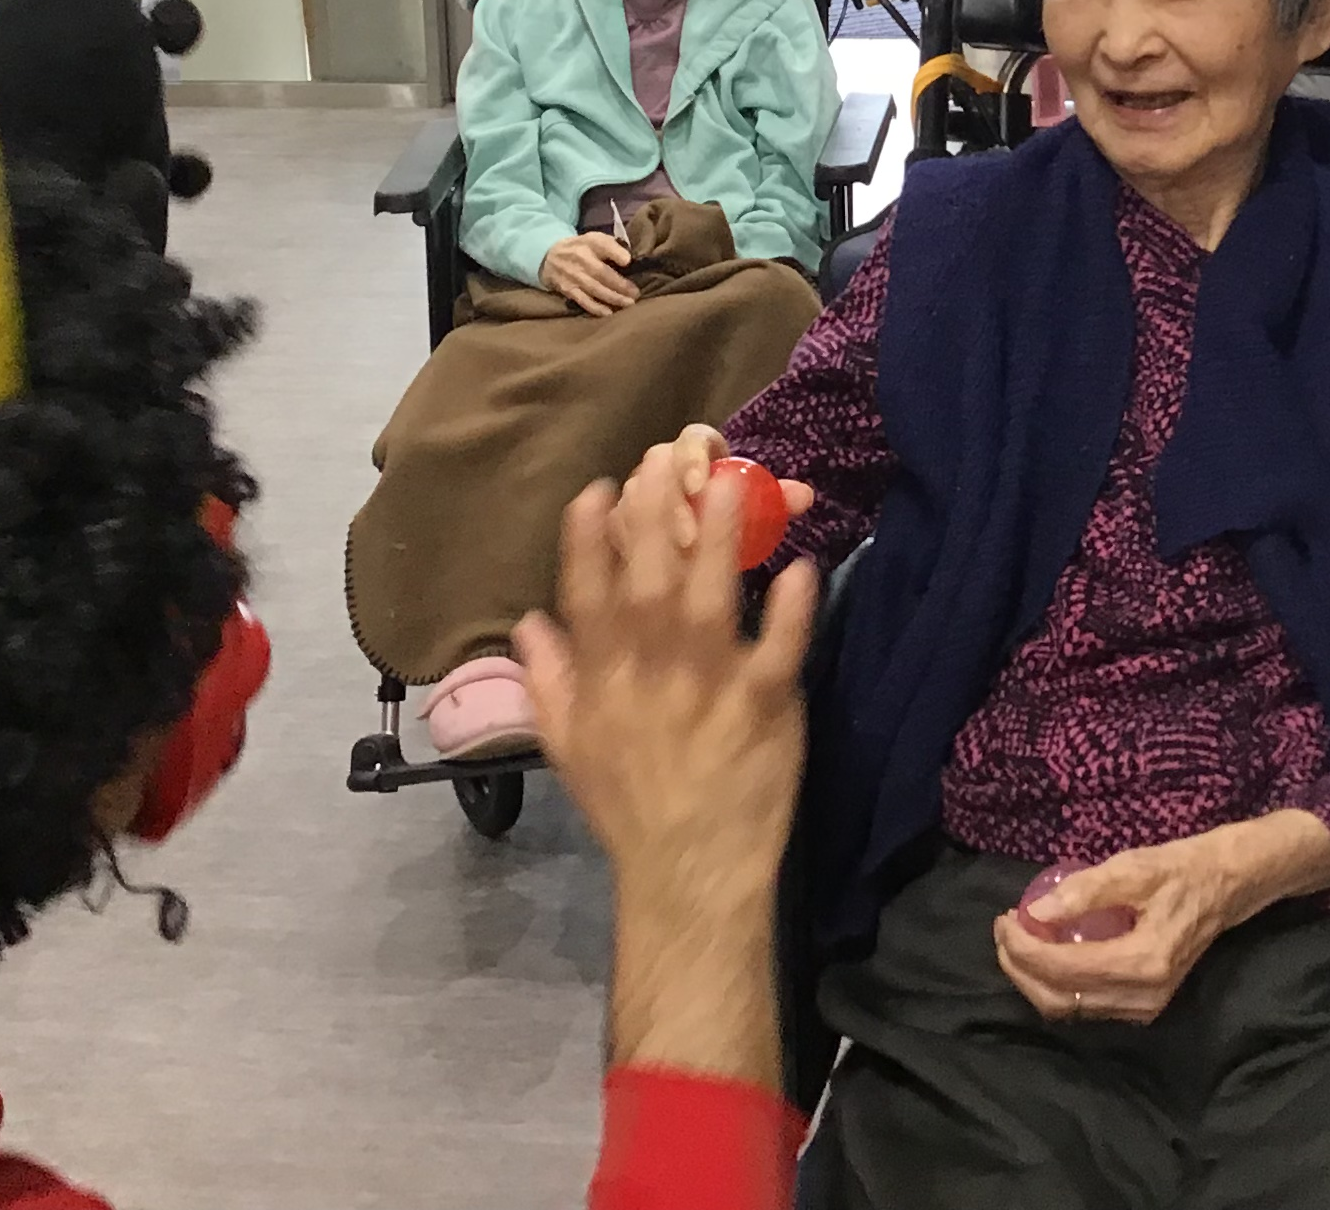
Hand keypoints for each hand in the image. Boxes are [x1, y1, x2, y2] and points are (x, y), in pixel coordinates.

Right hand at [517, 442, 818, 940]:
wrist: (690, 873)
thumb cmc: (630, 809)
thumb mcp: (569, 748)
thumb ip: (549, 681)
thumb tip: (528, 624)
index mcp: (601, 678)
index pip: (585, 594)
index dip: (587, 538)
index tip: (597, 488)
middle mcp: (649, 671)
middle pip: (647, 576)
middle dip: (654, 514)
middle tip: (666, 456)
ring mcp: (709, 685)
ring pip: (710, 597)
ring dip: (720, 538)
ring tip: (732, 483)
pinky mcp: (764, 704)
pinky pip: (779, 647)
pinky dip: (790, 609)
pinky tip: (801, 568)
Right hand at [539, 230, 639, 314]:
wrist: (550, 256)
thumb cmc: (582, 248)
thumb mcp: (596, 239)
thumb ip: (613, 246)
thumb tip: (630, 260)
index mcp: (590, 242)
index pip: (603, 245)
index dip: (616, 253)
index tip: (628, 261)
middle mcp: (581, 258)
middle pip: (602, 273)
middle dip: (621, 285)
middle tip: (636, 293)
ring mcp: (573, 275)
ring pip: (595, 289)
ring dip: (613, 298)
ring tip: (628, 304)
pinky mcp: (568, 289)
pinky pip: (583, 300)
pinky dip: (596, 308)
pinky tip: (609, 313)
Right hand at [626, 423, 817, 559]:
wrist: (699, 553)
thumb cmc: (729, 518)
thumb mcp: (755, 510)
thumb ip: (777, 501)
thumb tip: (804, 497)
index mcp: (700, 450)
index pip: (692, 438)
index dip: (692, 457)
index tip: (700, 485)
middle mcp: (664, 467)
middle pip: (654, 467)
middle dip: (670, 501)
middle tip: (689, 538)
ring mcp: (637, 497)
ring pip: (631, 500)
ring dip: (650, 527)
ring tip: (674, 562)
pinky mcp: (620, 529)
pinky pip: (616, 532)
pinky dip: (631, 549)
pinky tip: (649, 572)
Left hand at [991, 811, 1329, 1025]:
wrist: (1226, 887)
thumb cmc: (1181, 870)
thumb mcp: (1135, 867)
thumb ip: (1086, 891)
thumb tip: (1036, 911)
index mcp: (1144, 963)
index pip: (1064, 969)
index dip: (1024, 948)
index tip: (1005, 918)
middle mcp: (1144, 996)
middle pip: (1059, 999)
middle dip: (1020, 967)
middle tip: (1005, 928)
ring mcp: (1144, 1007)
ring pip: (1069, 1007)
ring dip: (1034, 978)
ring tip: (1018, 937)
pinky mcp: (1142, 1005)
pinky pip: (1086, 1004)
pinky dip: (1057, 983)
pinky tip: (1047, 951)